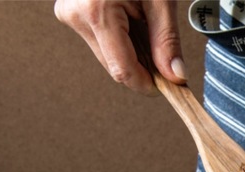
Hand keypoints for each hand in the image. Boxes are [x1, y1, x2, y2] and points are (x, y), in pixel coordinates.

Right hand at [54, 0, 185, 94]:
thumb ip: (167, 40)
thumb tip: (175, 76)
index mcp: (96, 11)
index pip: (123, 71)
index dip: (148, 85)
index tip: (171, 87)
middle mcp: (75, 15)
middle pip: (115, 67)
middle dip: (144, 67)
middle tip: (166, 53)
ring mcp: (69, 14)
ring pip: (108, 56)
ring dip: (133, 53)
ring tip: (146, 25)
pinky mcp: (70, 13)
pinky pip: (101, 41)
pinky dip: (122, 40)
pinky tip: (133, 21)